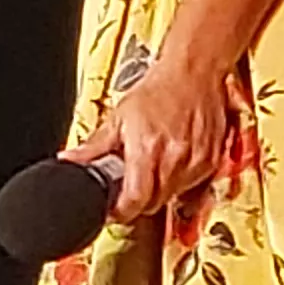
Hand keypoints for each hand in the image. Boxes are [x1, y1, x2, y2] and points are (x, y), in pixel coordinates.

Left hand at [65, 65, 234, 225]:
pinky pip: (193, 187)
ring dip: (159, 192)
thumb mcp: (119, 117)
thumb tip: (71, 162)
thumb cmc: (158, 91)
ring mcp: (196, 161)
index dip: (121, 211)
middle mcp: (174, 158)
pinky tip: (171, 164)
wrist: (194, 73)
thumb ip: (94, 146)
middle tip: (129, 187)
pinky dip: (180, 182)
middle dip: (138, 201)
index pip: (135, 200)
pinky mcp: (212, 162)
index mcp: (147, 149)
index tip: (113, 210)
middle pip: (153, 204)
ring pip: (173, 197)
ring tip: (151, 169)